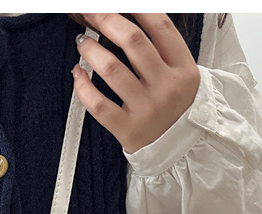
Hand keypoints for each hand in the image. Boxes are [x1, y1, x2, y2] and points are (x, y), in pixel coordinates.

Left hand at [72, 13, 199, 153]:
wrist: (181, 151)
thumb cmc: (176, 109)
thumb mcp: (184, 76)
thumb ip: (164, 51)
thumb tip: (131, 21)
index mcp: (183, 68)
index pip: (160, 26)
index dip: (136, 8)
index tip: (117, 4)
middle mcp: (165, 86)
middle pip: (133, 42)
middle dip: (107, 20)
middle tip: (91, 14)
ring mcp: (146, 108)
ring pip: (112, 69)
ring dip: (91, 50)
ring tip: (82, 42)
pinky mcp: (127, 129)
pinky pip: (98, 104)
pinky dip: (83, 86)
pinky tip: (77, 73)